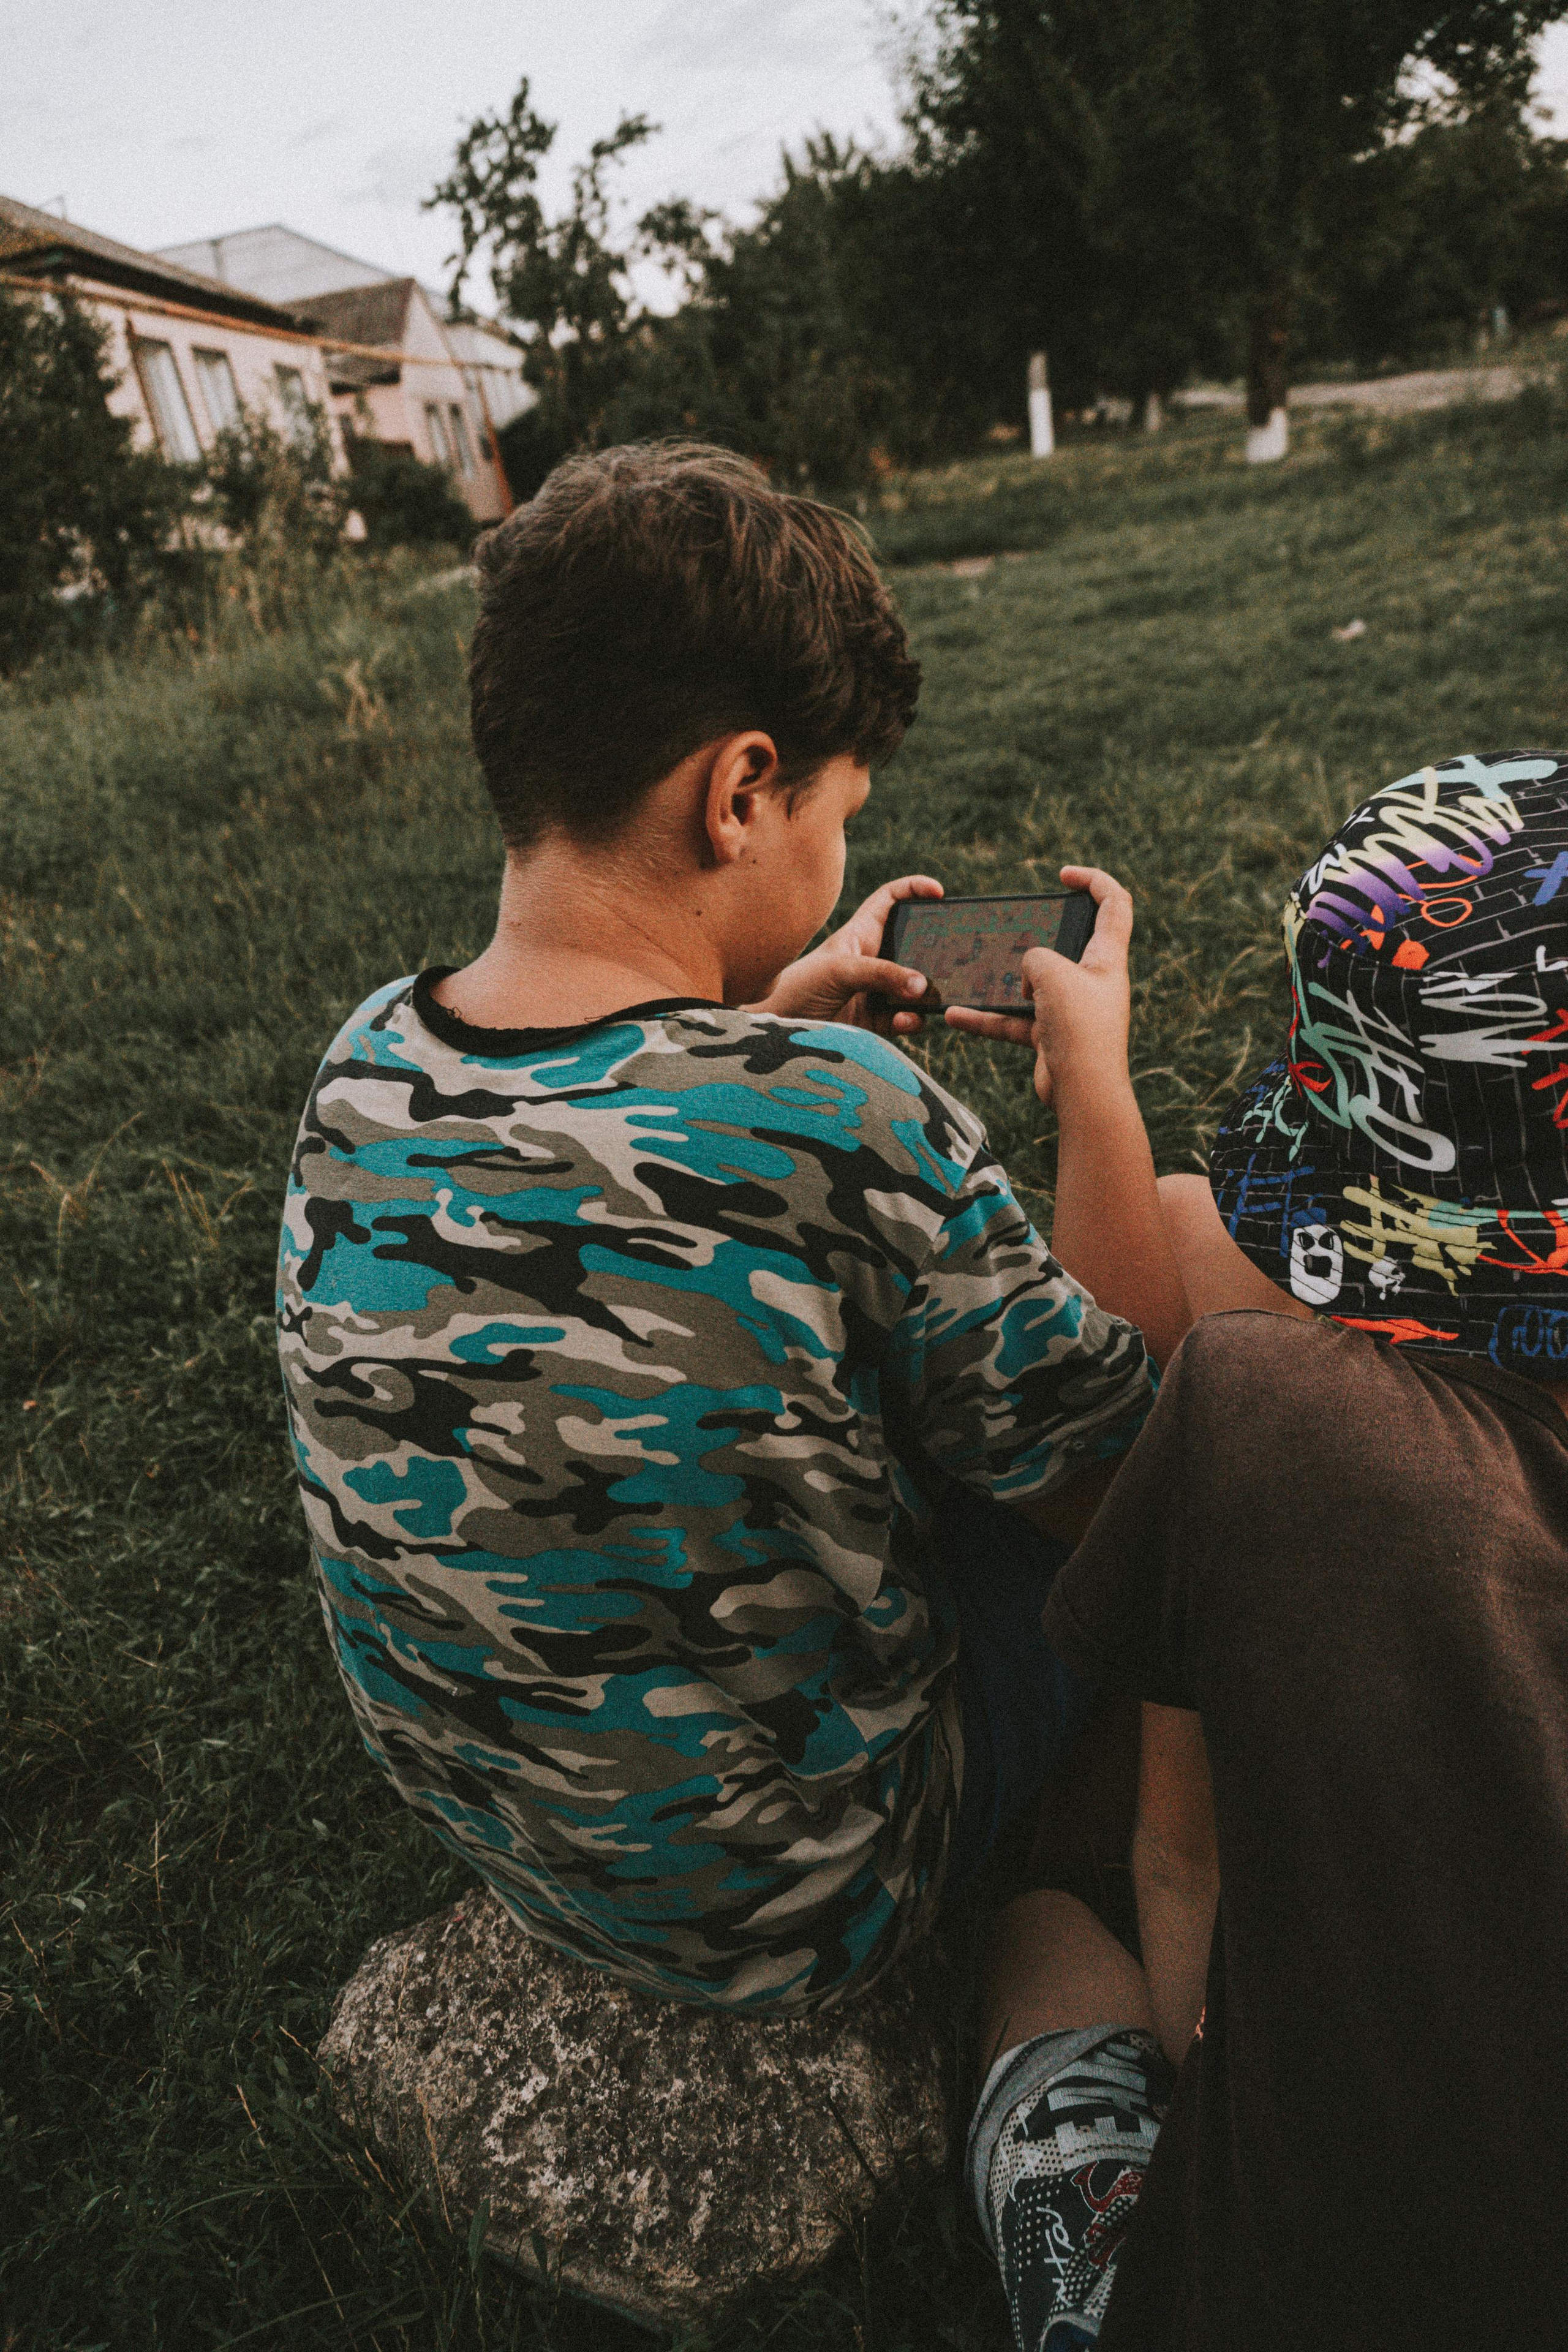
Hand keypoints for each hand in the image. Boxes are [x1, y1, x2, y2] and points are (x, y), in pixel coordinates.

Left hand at [750, 875, 942, 1033]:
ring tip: (928, 996)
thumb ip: (881, 974)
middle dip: (933, 950)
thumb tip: (921, 985)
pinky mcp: (876, 1020)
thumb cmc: (798, 987)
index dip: (913, 889)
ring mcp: (876, 990)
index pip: (890, 900)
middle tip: (953, 955)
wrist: (777, 1031)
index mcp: (860, 933)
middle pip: (913, 945)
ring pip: (914, 986)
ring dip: (925, 992)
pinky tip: (907, 1021)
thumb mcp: (839, 970)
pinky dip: (911, 1020)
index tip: (939, 892)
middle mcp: (872, 959)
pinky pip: (905, 1018)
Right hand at [944, 867, 1132, 1109]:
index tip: (1063, 875)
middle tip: (1014, 929)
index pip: (1114, 904)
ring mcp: (1072, 1009)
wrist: (1082, 1092)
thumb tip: (1028, 975)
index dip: (1094, 880)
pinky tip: (956, 1016)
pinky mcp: (1051, 1036)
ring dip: (1002, 982)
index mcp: (1107, 958)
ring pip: (1033, 985)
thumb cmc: (1078, 1027)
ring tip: (973, 975)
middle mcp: (1093, 981)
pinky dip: (987, 1019)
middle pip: (1070, 943)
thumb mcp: (1052, 972)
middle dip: (1040, 934)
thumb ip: (1035, 957)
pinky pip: (1014, 1021)